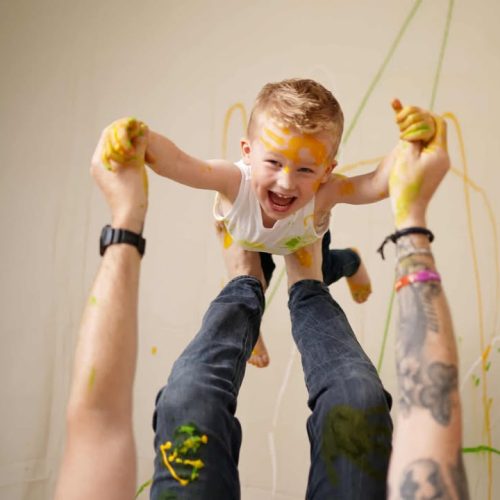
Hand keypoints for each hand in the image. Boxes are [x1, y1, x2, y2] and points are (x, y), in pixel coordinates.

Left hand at [91, 118, 148, 232]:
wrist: (128, 216)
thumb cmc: (131, 193)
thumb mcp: (136, 167)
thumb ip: (138, 147)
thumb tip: (142, 130)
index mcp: (99, 160)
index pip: (108, 134)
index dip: (122, 127)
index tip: (135, 125)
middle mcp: (98, 165)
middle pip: (110, 143)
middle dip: (124, 137)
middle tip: (139, 133)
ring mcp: (103, 173)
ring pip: (114, 152)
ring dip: (126, 146)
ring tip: (140, 144)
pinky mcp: (110, 179)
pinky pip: (117, 162)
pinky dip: (127, 157)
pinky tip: (138, 157)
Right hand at [389, 113, 448, 227]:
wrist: (408, 209)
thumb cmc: (405, 184)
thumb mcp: (405, 156)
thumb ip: (413, 137)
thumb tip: (418, 124)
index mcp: (439, 152)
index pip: (438, 123)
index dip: (425, 115)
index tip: (409, 113)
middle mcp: (443, 158)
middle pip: (435, 132)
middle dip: (420, 124)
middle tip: (403, 121)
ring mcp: (439, 165)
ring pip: (429, 142)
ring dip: (417, 135)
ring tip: (400, 130)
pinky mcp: (432, 172)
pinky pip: (426, 153)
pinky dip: (416, 147)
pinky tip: (404, 144)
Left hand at [392, 99, 435, 143]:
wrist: (423, 134)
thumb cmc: (410, 124)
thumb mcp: (404, 116)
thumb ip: (399, 109)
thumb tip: (392, 99)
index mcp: (418, 110)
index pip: (410, 109)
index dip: (401, 115)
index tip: (397, 121)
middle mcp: (425, 115)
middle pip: (412, 118)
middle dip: (403, 125)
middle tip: (400, 129)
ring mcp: (429, 123)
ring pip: (415, 126)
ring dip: (406, 132)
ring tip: (401, 136)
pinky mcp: (430, 132)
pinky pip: (420, 134)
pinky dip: (410, 137)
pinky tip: (405, 138)